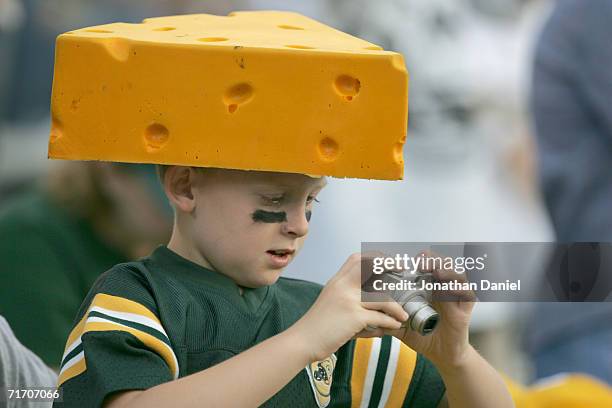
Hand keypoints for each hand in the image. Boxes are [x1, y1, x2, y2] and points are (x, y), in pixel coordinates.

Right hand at [291, 253, 408, 361]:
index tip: (388, 262)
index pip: (357, 259)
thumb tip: (372, 304)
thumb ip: (347, 297)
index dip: (374, 258)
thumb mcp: (329, 302)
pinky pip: (380, 318)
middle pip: (371, 266)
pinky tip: (394, 327)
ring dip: (396, 308)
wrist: (302, 341)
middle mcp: (342, 286)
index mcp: (337, 281)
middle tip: (403, 271)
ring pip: (382, 297)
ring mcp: (348, 300)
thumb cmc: (317, 326)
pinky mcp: (354, 317)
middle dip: (391, 265)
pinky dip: (391, 323)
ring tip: (402, 316)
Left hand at [384, 251, 476, 369]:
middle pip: (442, 264)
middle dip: (432, 259)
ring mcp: (455, 296)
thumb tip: (365, 317)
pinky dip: (458, 288)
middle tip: (420, 260)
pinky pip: (467, 293)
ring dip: (446, 270)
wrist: (441, 354)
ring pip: (456, 274)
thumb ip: (386, 319)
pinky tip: (447, 289)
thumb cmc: (422, 335)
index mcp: (427, 287)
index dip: (419, 258)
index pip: (426, 264)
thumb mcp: (401, 325)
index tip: (406, 259)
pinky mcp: (466, 307)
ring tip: (435, 271)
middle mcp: (442, 287)